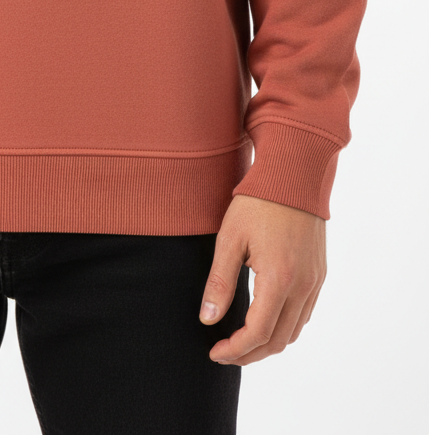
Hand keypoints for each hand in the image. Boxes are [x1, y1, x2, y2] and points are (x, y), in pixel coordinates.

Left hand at [198, 193, 326, 366]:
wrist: (294, 173)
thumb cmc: (258, 201)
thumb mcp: (230, 238)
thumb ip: (220, 282)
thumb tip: (208, 320)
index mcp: (279, 278)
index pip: (258, 333)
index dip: (235, 350)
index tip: (214, 352)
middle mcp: (303, 285)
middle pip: (279, 340)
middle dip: (250, 354)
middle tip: (224, 352)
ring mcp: (315, 280)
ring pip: (295, 331)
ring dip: (268, 343)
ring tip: (241, 340)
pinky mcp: (319, 273)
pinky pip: (304, 313)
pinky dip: (285, 326)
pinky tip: (265, 319)